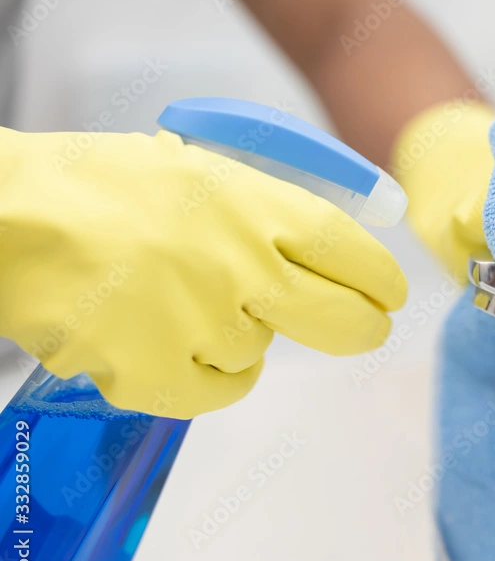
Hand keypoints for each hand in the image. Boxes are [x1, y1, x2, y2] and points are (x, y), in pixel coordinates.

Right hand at [0, 128, 406, 417]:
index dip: (380, 279)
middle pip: (342, 320)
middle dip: (363, 328)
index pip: (350, 252)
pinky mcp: (159, 377)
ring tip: (181, 302)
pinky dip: (207, 374)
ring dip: (240, 335)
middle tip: (367, 328)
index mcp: (253, 205)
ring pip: (260, 352)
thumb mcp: (195, 170)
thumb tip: (316, 249)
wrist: (8, 221)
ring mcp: (203, 325)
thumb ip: (259, 208)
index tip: (390, 293)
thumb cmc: (98, 187)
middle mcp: (242, 267)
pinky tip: (170, 344)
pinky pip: (218, 389)